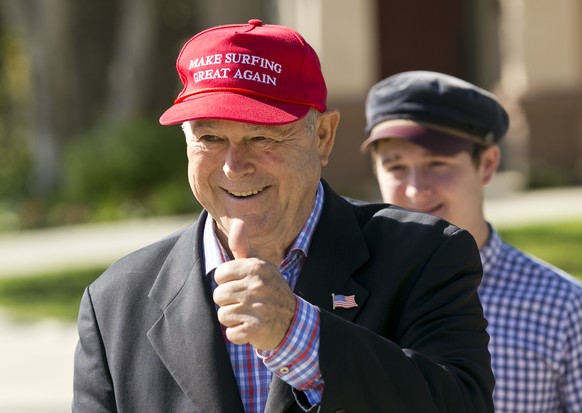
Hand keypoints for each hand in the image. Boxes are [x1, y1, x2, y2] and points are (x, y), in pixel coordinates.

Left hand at [213, 219, 296, 349]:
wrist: (293, 322)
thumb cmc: (269, 291)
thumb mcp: (259, 267)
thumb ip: (243, 247)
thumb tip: (238, 222)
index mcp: (256, 268)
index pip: (220, 274)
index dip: (227, 283)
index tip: (242, 286)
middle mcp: (257, 285)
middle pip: (218, 295)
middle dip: (229, 302)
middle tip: (247, 303)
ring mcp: (257, 308)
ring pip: (222, 315)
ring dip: (233, 319)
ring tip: (249, 315)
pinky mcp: (256, 329)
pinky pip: (230, 333)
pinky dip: (239, 335)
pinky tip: (252, 328)